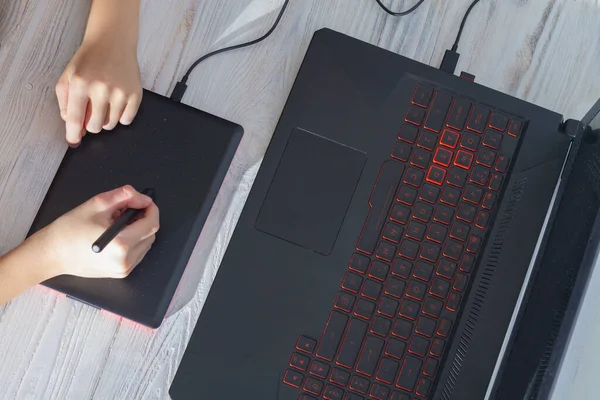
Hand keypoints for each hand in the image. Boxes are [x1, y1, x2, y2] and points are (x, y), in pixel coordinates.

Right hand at [37, 185, 158, 278]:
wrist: (51, 254)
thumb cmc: (69, 231)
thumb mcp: (96, 204)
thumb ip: (124, 196)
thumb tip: (143, 197)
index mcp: (121, 244)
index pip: (151, 224)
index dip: (151, 209)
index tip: (145, 201)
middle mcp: (125, 260)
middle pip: (150, 234)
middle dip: (142, 218)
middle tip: (126, 210)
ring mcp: (123, 269)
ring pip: (145, 244)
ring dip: (138, 230)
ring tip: (116, 223)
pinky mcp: (120, 273)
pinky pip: (137, 253)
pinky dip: (133, 241)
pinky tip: (116, 235)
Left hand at [55, 36, 141, 146]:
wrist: (112, 42)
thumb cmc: (89, 59)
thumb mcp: (68, 76)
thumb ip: (65, 102)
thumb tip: (73, 126)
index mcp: (80, 83)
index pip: (75, 118)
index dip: (73, 135)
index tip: (73, 143)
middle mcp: (101, 88)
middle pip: (94, 126)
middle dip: (90, 124)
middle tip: (91, 112)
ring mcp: (120, 92)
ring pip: (111, 125)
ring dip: (105, 120)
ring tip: (104, 104)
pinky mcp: (135, 94)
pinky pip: (127, 120)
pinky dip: (121, 117)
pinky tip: (117, 103)